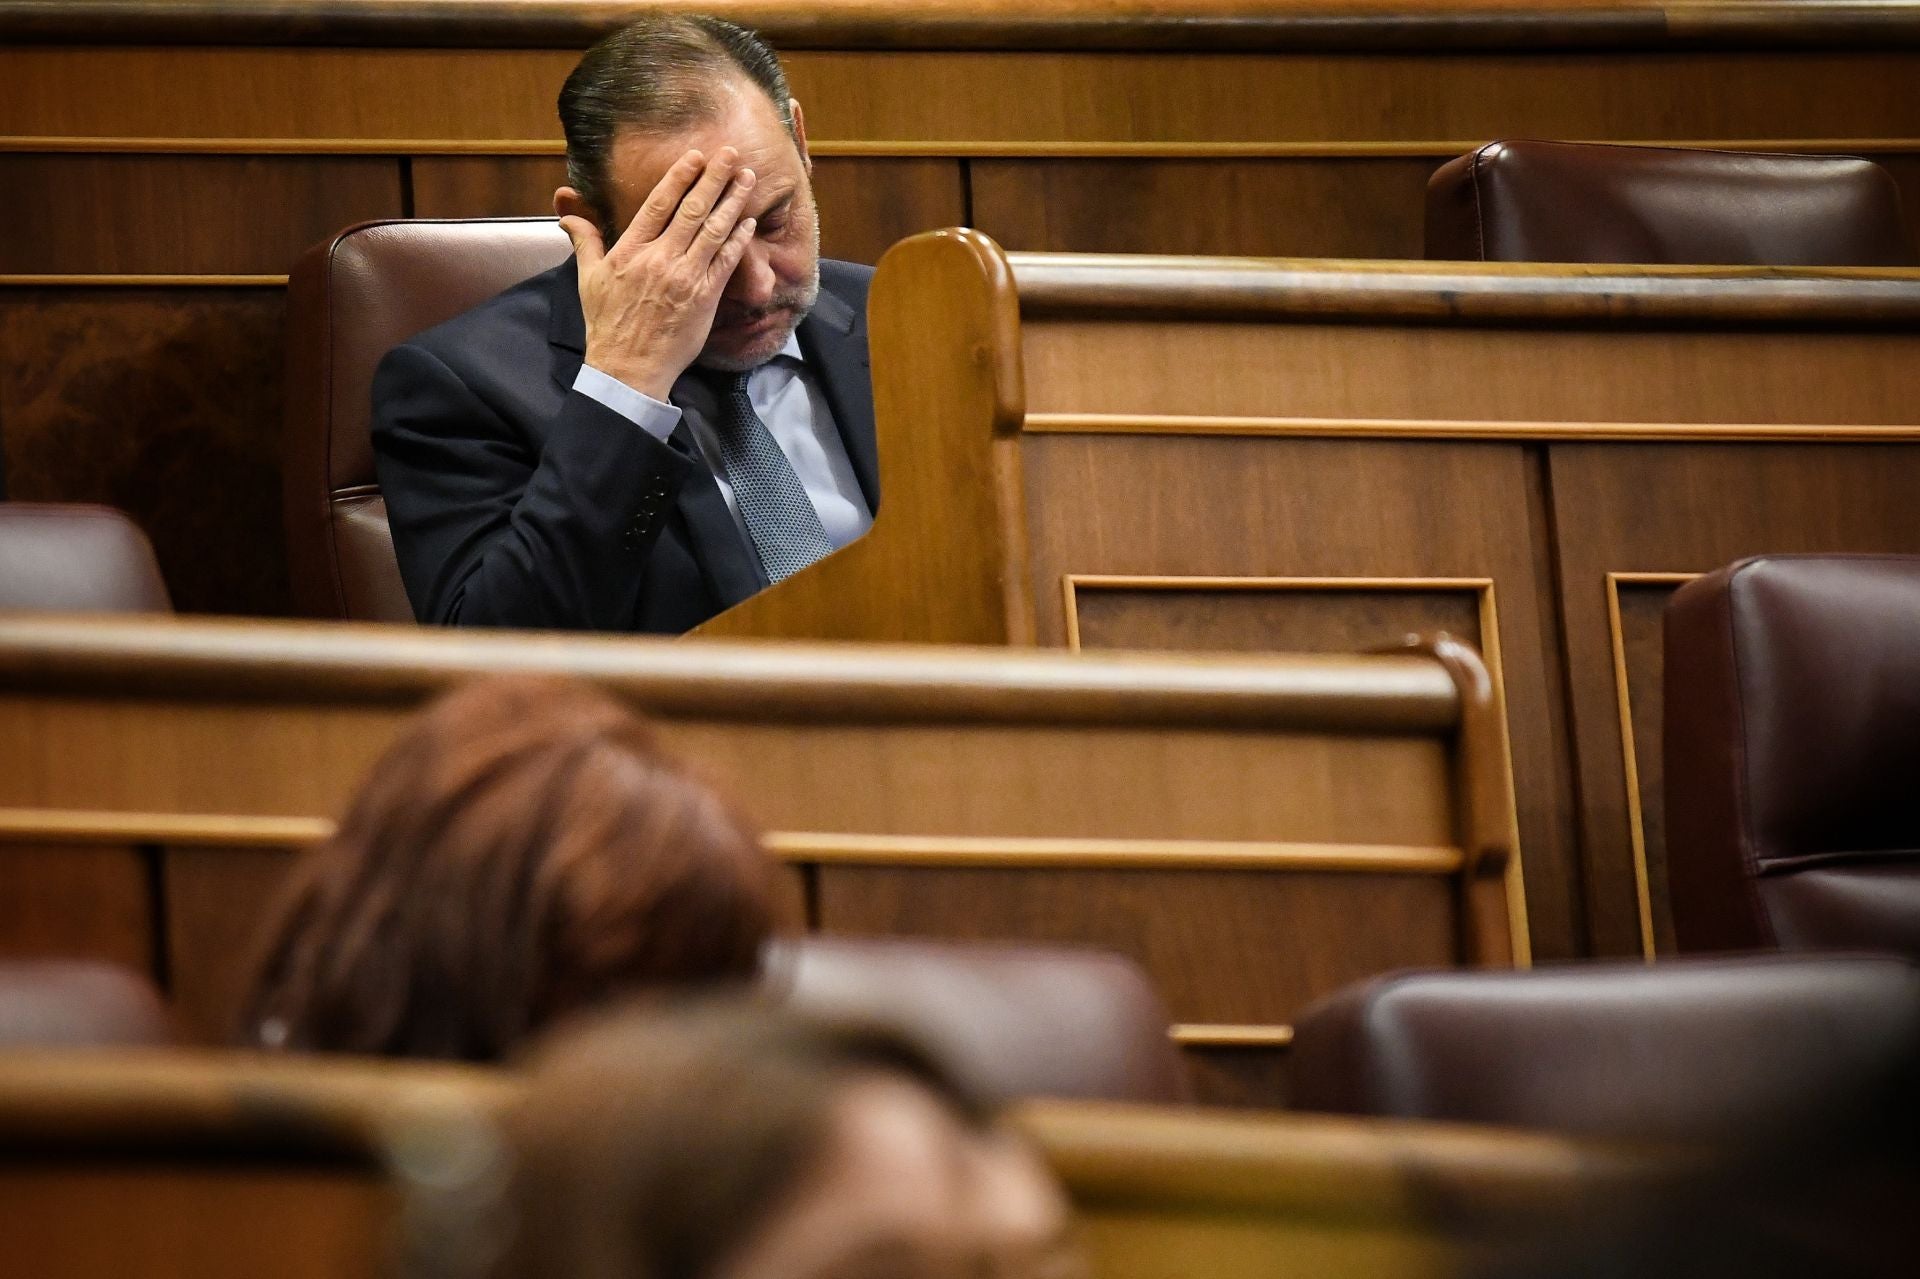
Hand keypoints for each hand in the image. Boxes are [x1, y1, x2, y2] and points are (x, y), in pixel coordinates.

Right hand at [560, 147, 757, 399]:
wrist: (629, 368)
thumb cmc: (608, 325)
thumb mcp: (588, 279)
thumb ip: (585, 240)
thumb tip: (566, 212)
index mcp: (631, 251)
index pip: (658, 204)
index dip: (679, 177)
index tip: (695, 156)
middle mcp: (659, 259)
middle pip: (692, 210)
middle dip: (713, 179)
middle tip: (731, 154)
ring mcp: (684, 278)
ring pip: (713, 231)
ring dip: (733, 202)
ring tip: (747, 178)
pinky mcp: (704, 298)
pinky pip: (725, 262)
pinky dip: (738, 240)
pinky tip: (748, 222)